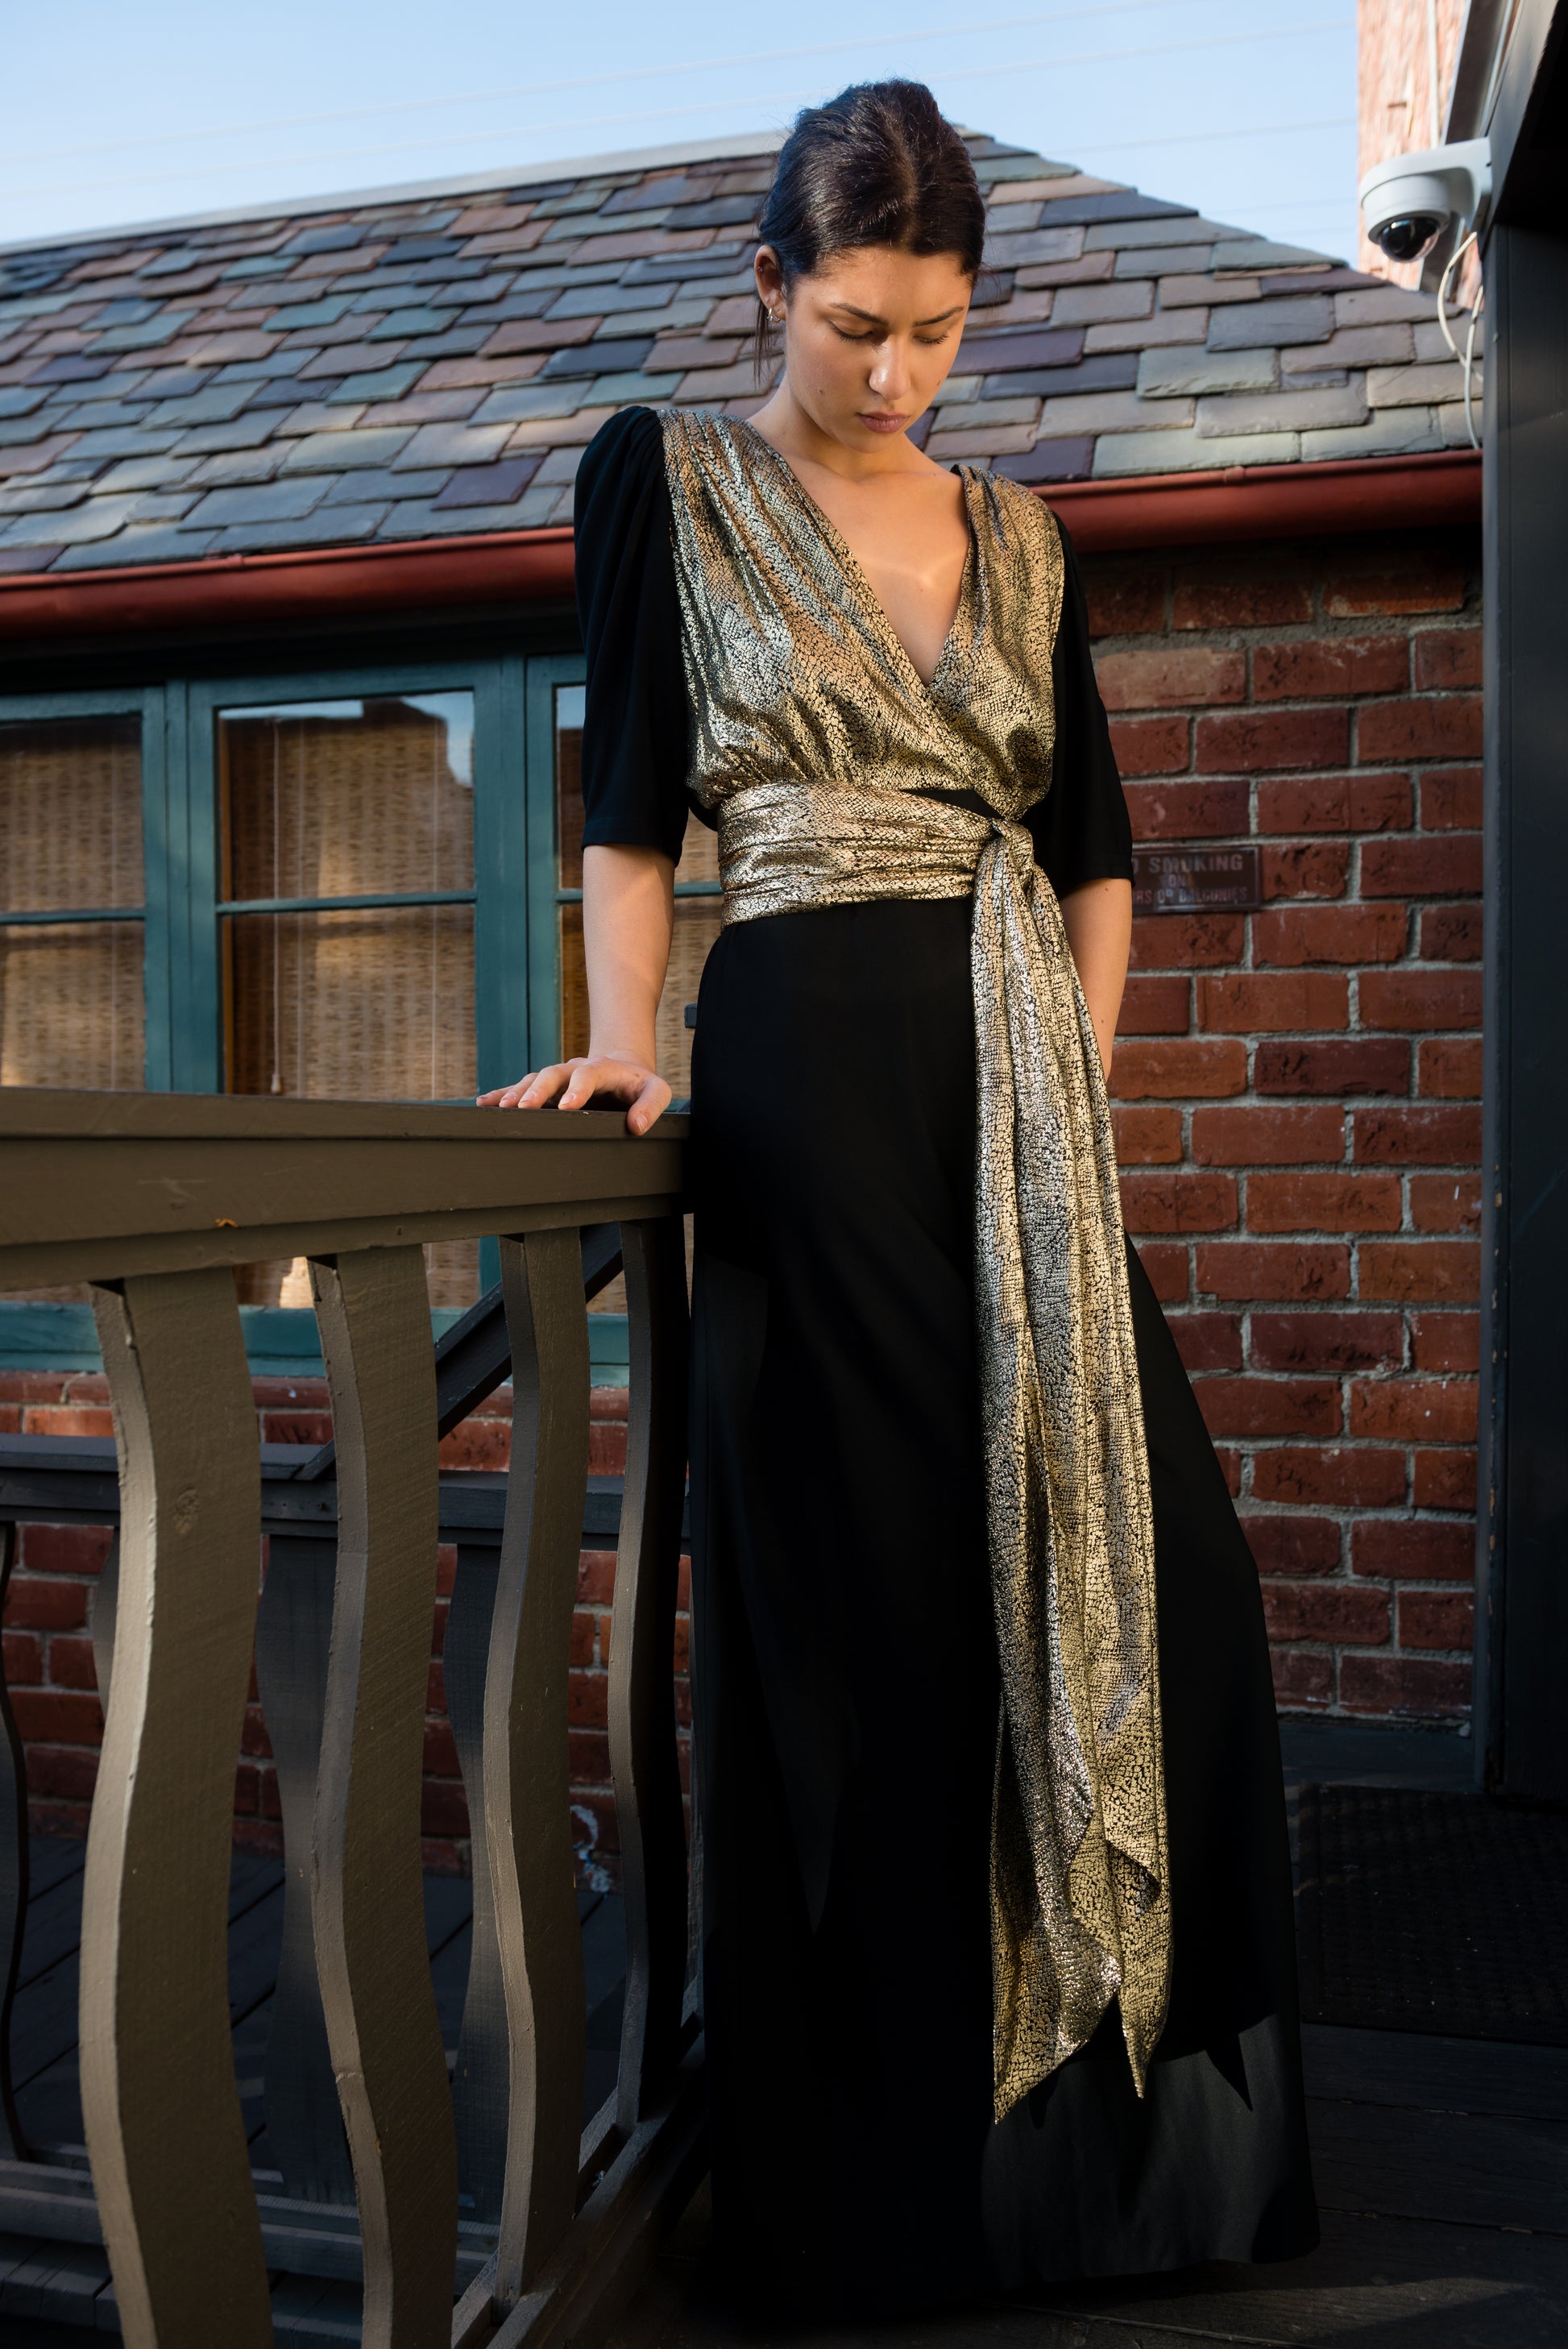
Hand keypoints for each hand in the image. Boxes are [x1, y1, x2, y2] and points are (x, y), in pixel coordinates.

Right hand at [476, 1055, 671, 1135]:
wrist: (624, 1068)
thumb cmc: (640, 1084)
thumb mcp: (657, 1090)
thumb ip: (651, 1105)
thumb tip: (637, 1126)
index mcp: (602, 1069)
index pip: (587, 1075)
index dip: (577, 1090)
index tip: (567, 1107)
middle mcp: (575, 1069)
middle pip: (552, 1074)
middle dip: (537, 1090)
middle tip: (524, 1108)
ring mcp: (558, 1077)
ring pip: (533, 1079)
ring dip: (516, 1093)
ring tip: (500, 1108)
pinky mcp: (547, 1087)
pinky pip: (522, 1087)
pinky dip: (503, 1093)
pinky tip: (485, 1102)